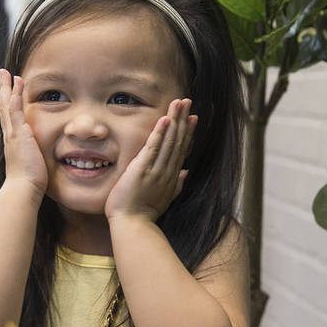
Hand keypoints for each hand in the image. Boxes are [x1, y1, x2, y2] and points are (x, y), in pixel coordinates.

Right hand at [0, 69, 47, 193]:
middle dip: (4, 90)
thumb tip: (38, 160)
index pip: (9, 117)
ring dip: (8, 88)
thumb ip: (33, 158)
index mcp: (13, 142)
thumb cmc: (29, 183)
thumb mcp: (31, 165)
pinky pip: (15, 109)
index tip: (9, 90)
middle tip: (3, 74)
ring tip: (7, 73)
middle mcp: (10, 135)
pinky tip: (18, 83)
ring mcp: (13, 133)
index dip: (9, 102)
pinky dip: (16, 95)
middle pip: (4, 107)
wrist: (24, 189)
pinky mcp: (19, 133)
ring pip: (7, 105)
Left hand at [105, 98, 196, 222]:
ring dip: (174, 120)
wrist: (133, 225)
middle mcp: (167, 171)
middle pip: (178, 140)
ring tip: (179, 102)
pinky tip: (165, 119)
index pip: (181, 149)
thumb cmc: (143, 214)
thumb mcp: (165, 198)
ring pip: (169, 140)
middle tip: (188, 101)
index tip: (193, 117)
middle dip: (183, 119)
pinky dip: (160, 132)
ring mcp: (156, 169)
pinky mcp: (143, 169)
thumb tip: (186, 173)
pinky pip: (154, 147)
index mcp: (171, 176)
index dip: (187, 132)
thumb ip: (177, 185)